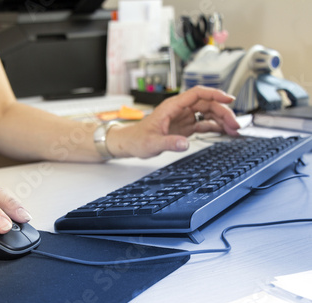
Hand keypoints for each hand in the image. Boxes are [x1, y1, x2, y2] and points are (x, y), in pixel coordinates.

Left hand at [107, 86, 239, 158]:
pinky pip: (203, 123)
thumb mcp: (152, 143)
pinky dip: (215, 126)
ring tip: (233, 130)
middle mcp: (180, 109)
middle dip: (223, 112)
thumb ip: (169, 143)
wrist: (131, 143)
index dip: (214, 93)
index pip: (197, 93)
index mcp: (172, 106)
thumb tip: (184, 144)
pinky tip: (224, 132)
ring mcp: (183, 117)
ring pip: (207, 113)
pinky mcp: (185, 126)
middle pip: (206, 104)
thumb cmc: (138, 139)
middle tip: (235, 125)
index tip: (229, 99)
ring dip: (221, 120)